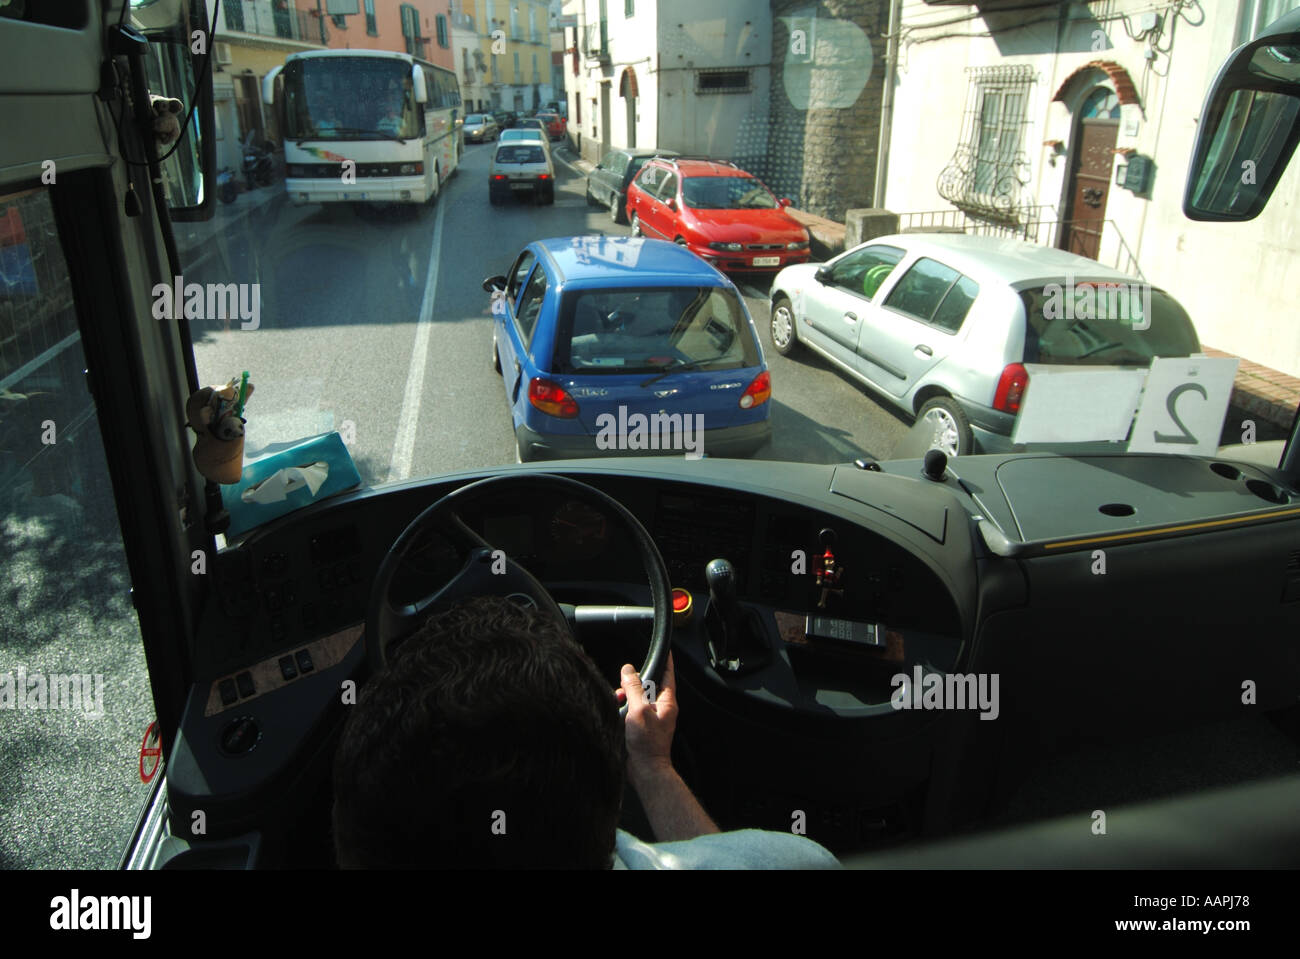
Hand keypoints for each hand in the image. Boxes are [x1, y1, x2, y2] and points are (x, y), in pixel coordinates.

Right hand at [620, 653, 676, 781]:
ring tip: (618, 703)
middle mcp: (660, 708)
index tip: (666, 649)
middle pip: (647, 685)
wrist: (644, 771)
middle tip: (624, 685)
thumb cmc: (647, 743)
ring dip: (625, 698)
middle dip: (633, 683)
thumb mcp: (639, 710)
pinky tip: (616, 714)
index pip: (667, 674)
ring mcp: (650, 718)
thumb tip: (628, 670)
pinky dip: (622, 710)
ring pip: (636, 698)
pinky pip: (630, 711)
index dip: (665, 661)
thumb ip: (634, 688)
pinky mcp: (639, 727)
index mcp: (666, 702)